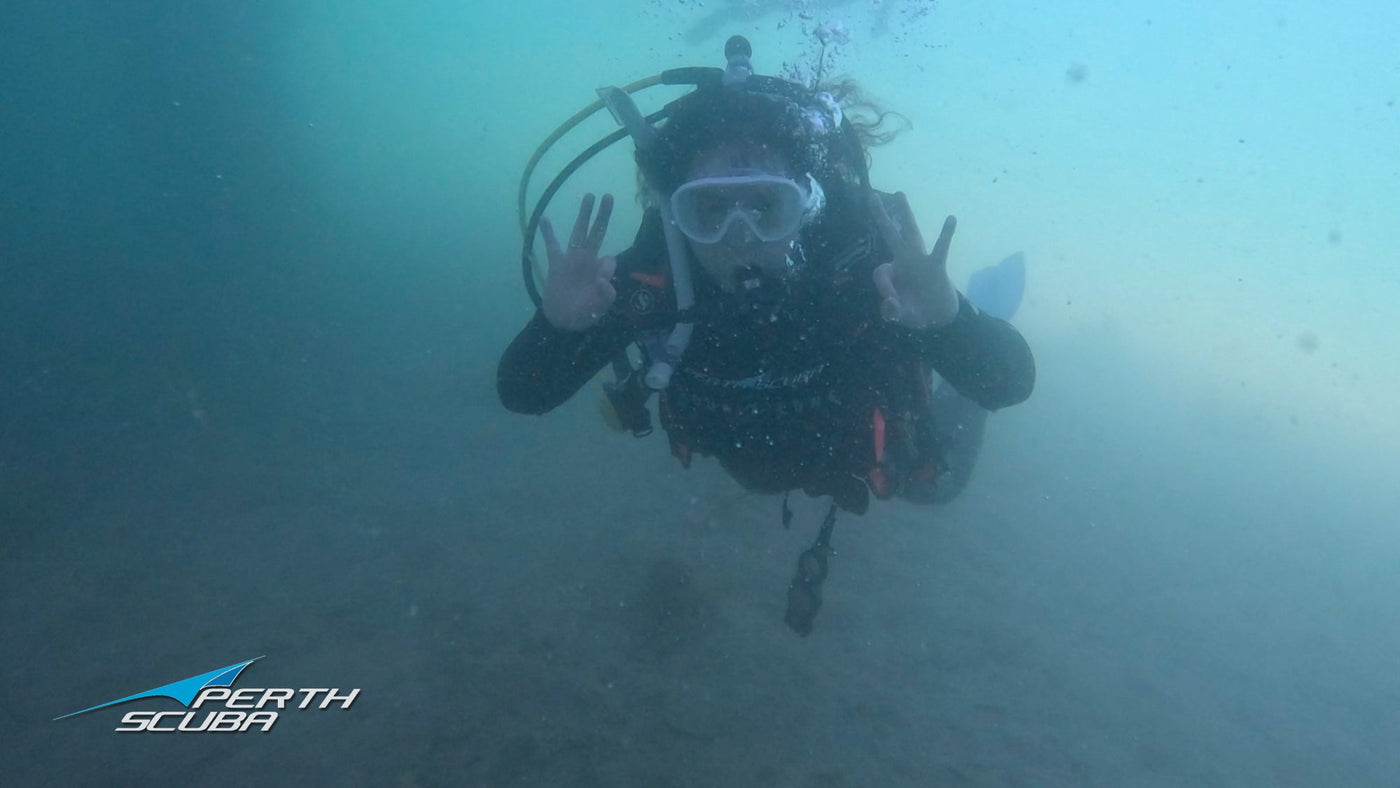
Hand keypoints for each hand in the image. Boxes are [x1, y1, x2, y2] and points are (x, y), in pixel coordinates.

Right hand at [539, 193, 617, 330]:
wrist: (563, 320)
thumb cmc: (584, 313)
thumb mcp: (599, 308)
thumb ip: (605, 294)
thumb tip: (604, 278)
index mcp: (599, 271)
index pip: (609, 261)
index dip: (607, 268)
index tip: (600, 281)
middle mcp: (587, 260)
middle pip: (597, 233)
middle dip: (603, 216)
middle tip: (608, 196)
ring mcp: (572, 260)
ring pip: (578, 233)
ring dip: (583, 215)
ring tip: (589, 196)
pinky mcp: (556, 264)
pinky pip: (552, 246)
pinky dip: (548, 233)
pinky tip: (544, 218)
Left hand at [869, 191, 959, 328]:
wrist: (939, 317)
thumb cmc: (916, 313)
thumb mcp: (901, 317)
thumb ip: (892, 312)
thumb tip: (890, 302)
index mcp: (891, 273)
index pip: (880, 273)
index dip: (885, 288)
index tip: (892, 302)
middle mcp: (903, 261)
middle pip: (889, 234)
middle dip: (880, 217)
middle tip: (870, 195)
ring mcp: (920, 261)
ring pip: (910, 233)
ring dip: (904, 214)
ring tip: (898, 194)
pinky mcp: (936, 266)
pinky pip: (941, 248)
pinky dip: (946, 235)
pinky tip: (950, 218)